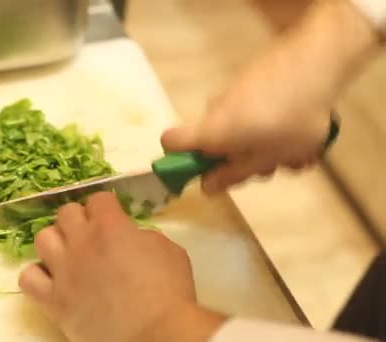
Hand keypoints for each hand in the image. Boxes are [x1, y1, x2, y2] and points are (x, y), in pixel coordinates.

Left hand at [18, 192, 225, 341]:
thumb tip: (130, 238)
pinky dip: (38, 276)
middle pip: (65, 213)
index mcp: (110, 226)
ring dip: (56, 242)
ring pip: (42, 238)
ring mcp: (63, 270)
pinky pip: (28, 278)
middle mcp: (81, 242)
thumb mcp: (168, 250)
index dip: (106, 207)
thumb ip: (143, 236)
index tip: (113, 217)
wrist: (154, 335)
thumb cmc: (169, 293)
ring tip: (69, 256)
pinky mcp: (53, 300)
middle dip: (79, 220)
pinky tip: (53, 281)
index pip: (97, 199)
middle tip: (92, 236)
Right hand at [162, 0, 376, 194]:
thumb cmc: (288, 121)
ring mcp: (233, 94)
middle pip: (214, 143)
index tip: (204, 172)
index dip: (178, 160)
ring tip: (298, 150)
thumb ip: (234, 175)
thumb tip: (205, 188)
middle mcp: (214, 111)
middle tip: (272, 167)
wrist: (315, 62)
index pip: (171, 143)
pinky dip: (273, 126)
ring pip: (240, 131)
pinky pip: (255, 114)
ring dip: (264, 146)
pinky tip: (303, 130)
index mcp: (210, 132)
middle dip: (240, 160)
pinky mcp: (252, 83)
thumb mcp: (265, 158)